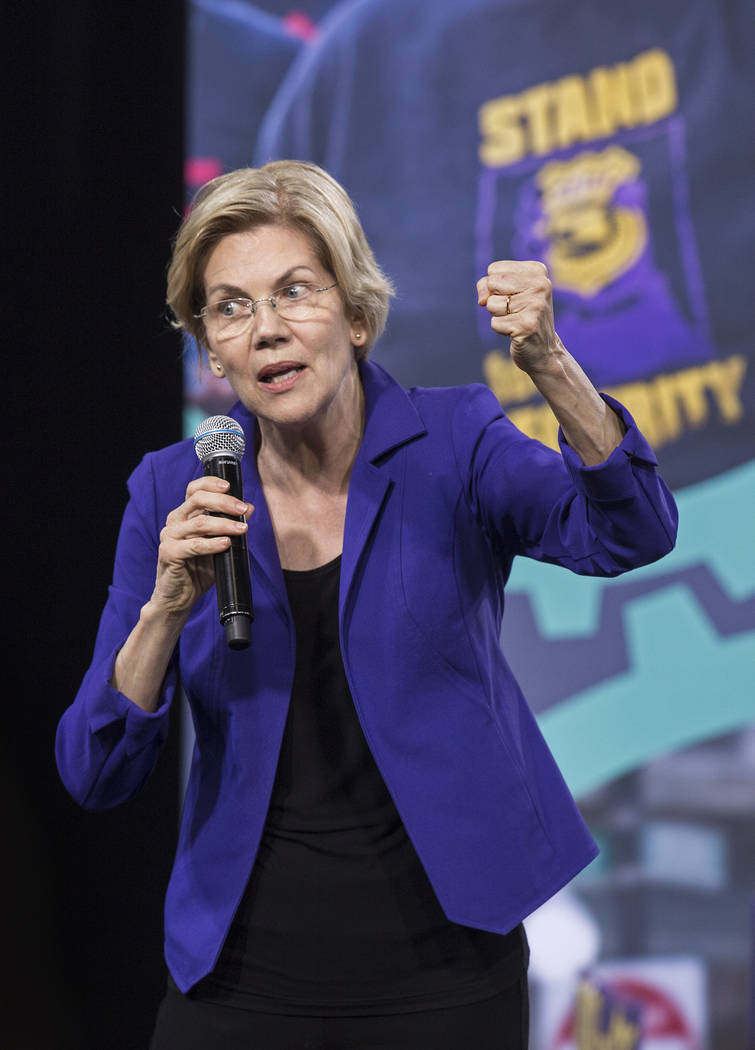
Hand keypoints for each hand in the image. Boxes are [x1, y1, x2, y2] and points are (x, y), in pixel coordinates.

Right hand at [150, 477, 251, 618]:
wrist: (179, 598)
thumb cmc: (198, 571)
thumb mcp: (220, 545)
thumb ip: (231, 526)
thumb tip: (250, 507)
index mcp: (184, 515)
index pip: (194, 490)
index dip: (211, 484)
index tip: (230, 487)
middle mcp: (175, 522)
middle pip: (197, 500)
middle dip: (224, 502)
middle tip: (242, 510)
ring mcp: (169, 537)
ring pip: (199, 523)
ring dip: (224, 525)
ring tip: (242, 529)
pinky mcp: (168, 554)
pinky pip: (194, 545)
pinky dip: (212, 544)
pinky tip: (226, 544)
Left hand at [477, 260, 560, 375]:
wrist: (544, 350)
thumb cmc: (522, 316)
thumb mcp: (506, 292)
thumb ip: (487, 285)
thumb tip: (482, 299)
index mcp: (537, 271)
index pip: (494, 269)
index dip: (495, 287)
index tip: (515, 296)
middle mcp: (540, 285)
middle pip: (491, 284)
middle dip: (495, 300)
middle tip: (514, 310)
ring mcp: (535, 305)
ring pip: (491, 304)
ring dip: (498, 316)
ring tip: (516, 320)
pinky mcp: (527, 325)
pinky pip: (495, 323)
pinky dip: (501, 330)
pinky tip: (517, 332)